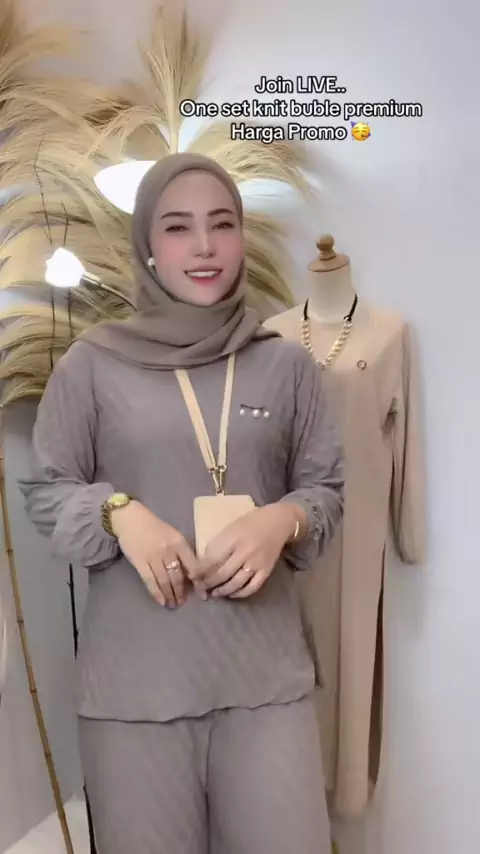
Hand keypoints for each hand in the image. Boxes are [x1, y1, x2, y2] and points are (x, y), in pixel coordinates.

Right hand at [111, 501, 203, 606]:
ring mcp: (153, 556)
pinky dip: (156, 593)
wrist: (130, 518)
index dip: (199, 583)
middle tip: (182, 602)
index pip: (193, 566)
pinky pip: (150, 580)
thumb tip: (190, 574)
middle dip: (182, 592)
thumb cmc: (154, 527)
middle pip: (178, 576)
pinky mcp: (140, 562)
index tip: (202, 595)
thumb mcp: (173, 535)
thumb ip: (182, 552)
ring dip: (170, 595)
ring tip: (173, 604)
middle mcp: (169, 550)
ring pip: (165, 580)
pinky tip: (161, 601)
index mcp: (180, 542)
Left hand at [191, 502, 305, 598]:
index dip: (200, 571)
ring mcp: (256, 563)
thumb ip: (219, 543)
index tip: (193, 577)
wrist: (279, 521)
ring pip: (235, 583)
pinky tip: (232, 594)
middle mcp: (245, 552)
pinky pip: (252, 587)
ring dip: (222, 591)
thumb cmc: (251, 521)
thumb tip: (204, 562)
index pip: (212, 559)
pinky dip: (240, 593)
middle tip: (201, 589)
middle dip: (208, 584)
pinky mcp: (266, 571)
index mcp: (233, 538)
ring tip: (214, 593)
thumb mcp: (231, 527)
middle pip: (222, 573)